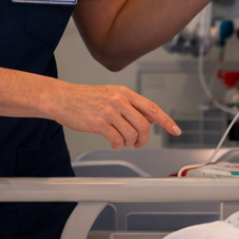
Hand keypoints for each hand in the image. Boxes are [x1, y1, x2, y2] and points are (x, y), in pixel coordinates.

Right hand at [44, 82, 180, 148]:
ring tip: (121, 140)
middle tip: (138, 143)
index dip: (166, 121)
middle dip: (144, 139)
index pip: (152, 108)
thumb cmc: (85, 97)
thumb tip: (150, 118)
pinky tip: (112, 142)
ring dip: (128, 142)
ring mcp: (109, 111)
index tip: (175, 130)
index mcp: (124, 93)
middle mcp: (119, 100)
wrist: (62, 97)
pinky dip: (117, 144)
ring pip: (131, 134)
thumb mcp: (111, 94)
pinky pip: (116, 140)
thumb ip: (130, 105)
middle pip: (144, 125)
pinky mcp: (99, 123)